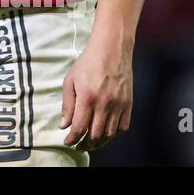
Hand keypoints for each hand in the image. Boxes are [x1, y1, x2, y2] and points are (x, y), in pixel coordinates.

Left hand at [61, 30, 133, 152]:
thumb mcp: (70, 80)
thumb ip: (67, 104)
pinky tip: (106, 133)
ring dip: (99, 142)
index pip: (79, 127)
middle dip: (85, 144)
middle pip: (95, 134)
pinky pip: (123, 127)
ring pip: (110, 134)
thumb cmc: (88, 62)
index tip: (67, 141)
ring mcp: (119, 105)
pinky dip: (114, 134)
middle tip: (78, 145)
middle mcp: (104, 104)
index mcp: (87, 97)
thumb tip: (64, 125)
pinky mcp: (129, 104)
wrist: (112, 49)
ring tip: (91, 143)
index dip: (72, 139)